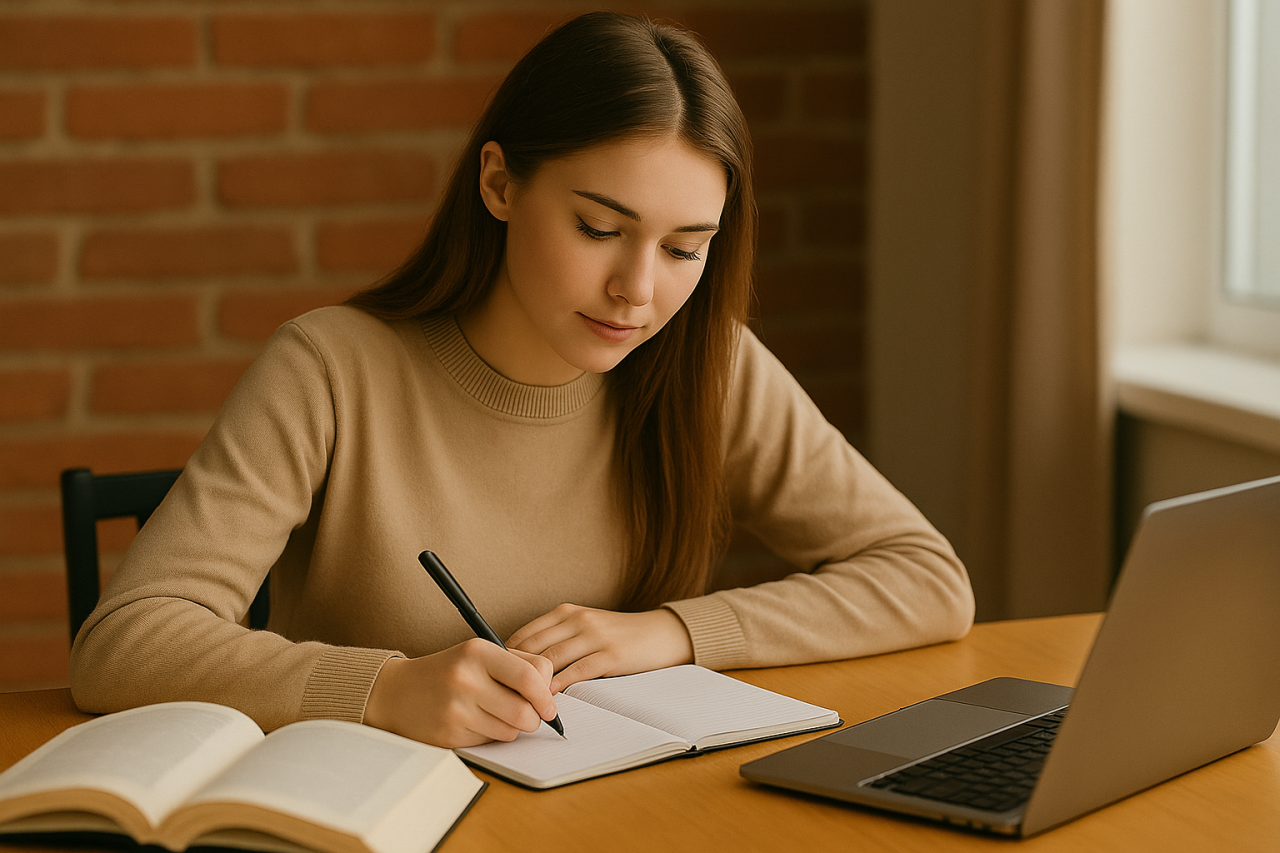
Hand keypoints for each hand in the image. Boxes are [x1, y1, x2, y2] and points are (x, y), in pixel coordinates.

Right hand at [364, 639, 557, 747]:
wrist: (396, 692)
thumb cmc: (448, 672)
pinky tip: (474, 722)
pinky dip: (490, 735)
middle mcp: (466, 678)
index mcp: (477, 651)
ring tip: (495, 714)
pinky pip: (489, 742)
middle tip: (528, 714)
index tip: (549, 704)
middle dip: (533, 718)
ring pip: (510, 731)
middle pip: (525, 710)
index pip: (530, 674)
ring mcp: (455, 709)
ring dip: (511, 728)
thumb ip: (518, 665)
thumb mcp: (479, 654)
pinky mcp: (449, 734)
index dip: (547, 694)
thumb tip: (551, 691)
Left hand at [507, 604, 694, 691]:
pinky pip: (578, 672)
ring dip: (534, 682)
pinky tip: (549, 697)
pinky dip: (560, 685)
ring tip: (519, 699)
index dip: (507, 655)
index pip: (526, 633)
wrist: (658, 634)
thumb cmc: (618, 635)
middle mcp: (577, 620)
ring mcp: (594, 636)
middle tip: (499, 692)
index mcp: (567, 612)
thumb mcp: (584, 626)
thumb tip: (522, 662)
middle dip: (515, 670)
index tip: (495, 675)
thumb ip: (557, 638)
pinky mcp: (610, 655)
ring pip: (552, 659)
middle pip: (535, 646)